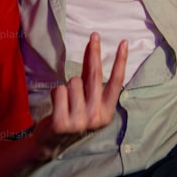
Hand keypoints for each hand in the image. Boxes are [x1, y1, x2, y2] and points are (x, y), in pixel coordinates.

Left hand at [33, 34, 126, 159]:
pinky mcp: (62, 123)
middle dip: (95, 52)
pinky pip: (59, 90)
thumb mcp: (86, 99)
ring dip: (67, 86)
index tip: (124, 43)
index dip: (121, 61)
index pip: (116, 82)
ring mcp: (80, 121)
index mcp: (107, 112)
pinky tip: (57, 106)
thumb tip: (93, 48)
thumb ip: (90, 78)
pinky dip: (55, 93)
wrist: (52, 141)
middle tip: (94, 35)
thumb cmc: (72, 113)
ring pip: (73, 81)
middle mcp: (96, 117)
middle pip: (95, 75)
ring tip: (65, 101)